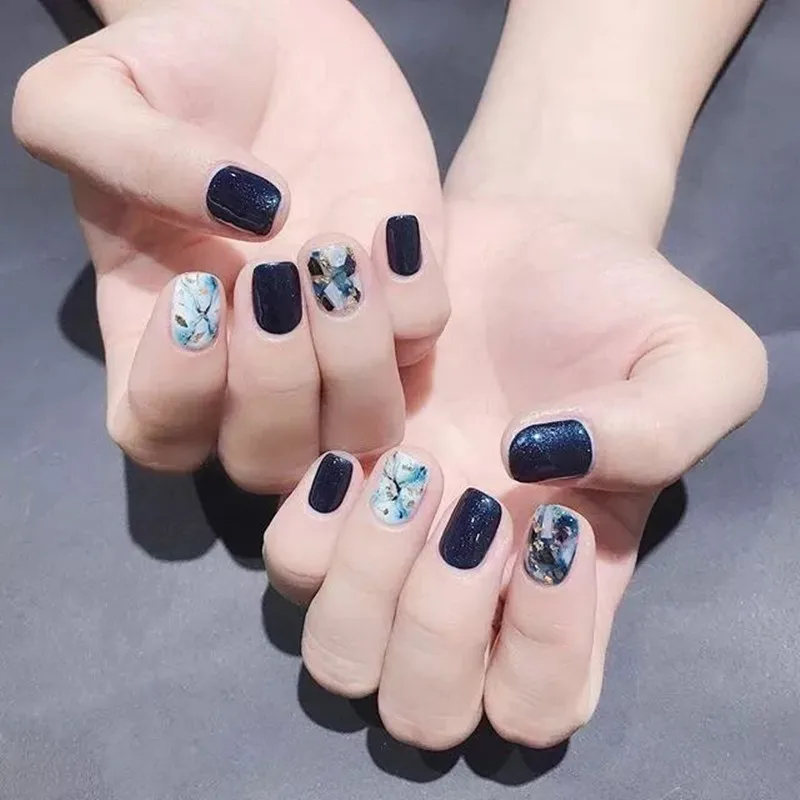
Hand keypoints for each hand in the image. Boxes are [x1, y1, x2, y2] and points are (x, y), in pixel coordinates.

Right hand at [12, 0, 447, 490]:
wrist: (273, 38)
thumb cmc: (172, 71)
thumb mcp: (94, 95)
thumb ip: (128, 156)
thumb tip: (251, 214)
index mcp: (157, 337)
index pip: (156, 431)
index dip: (178, 390)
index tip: (198, 287)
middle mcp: (249, 365)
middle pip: (265, 460)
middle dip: (277, 384)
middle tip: (276, 274)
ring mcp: (335, 348)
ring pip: (358, 435)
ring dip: (355, 362)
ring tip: (336, 254)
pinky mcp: (403, 310)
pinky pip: (425, 356)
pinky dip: (417, 306)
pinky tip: (393, 229)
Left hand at [263, 192, 765, 749]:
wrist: (529, 241)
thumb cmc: (619, 308)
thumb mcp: (694, 361)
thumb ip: (659, 428)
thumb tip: (536, 461)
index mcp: (564, 581)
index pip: (537, 704)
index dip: (542, 647)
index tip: (554, 523)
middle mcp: (463, 581)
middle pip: (414, 703)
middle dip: (431, 618)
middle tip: (458, 493)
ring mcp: (379, 537)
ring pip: (326, 637)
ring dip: (359, 557)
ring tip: (404, 444)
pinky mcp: (317, 475)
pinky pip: (273, 529)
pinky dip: (304, 485)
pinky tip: (354, 422)